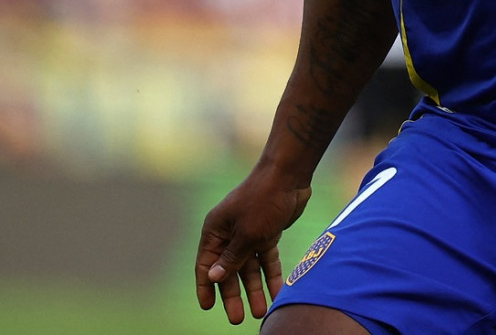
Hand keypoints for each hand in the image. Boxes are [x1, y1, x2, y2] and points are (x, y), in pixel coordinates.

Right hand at [195, 167, 311, 323]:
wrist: (290, 175)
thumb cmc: (263, 200)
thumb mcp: (247, 233)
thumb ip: (232, 257)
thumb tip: (213, 278)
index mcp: (215, 230)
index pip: (205, 264)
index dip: (206, 287)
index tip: (208, 307)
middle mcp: (230, 233)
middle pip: (229, 270)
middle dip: (234, 295)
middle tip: (238, 319)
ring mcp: (249, 233)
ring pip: (250, 267)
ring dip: (255, 289)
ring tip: (260, 312)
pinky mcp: (268, 233)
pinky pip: (268, 259)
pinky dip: (272, 274)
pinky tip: (278, 292)